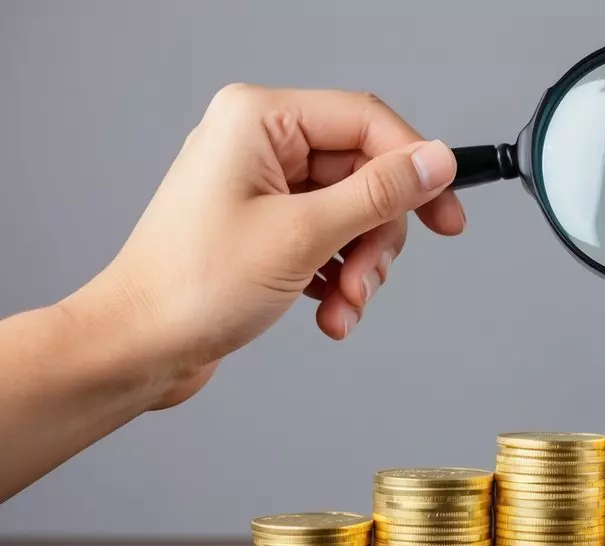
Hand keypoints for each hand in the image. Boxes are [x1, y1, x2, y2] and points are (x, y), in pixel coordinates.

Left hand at [65, 84, 465, 408]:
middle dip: (376, 237)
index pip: (367, 122)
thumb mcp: (303, 235)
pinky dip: (338, 277)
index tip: (446, 214)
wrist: (138, 347)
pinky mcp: (263, 223)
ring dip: (359, 267)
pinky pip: (329, 238)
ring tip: (344, 305)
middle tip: (368, 279)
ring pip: (352, 213)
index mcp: (259, 120)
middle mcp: (259, 143)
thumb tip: (434, 162)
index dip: (415, 168)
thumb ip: (378, 194)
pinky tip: (328, 312)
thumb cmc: (191, 287)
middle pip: (364, 173)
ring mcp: (260, 184)